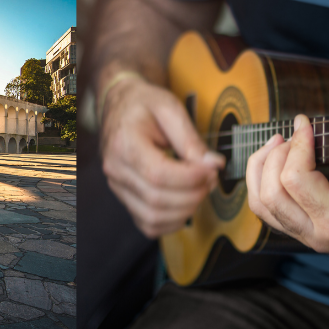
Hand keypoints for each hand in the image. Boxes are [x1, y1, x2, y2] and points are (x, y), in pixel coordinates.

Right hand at [99, 71, 223, 237]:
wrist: (120, 104)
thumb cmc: (144, 104)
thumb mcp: (170, 108)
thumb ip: (191, 140)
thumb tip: (213, 166)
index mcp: (124, 143)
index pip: (159, 174)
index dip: (191, 178)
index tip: (212, 169)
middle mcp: (115, 169)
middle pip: (157, 200)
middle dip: (193, 195)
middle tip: (211, 178)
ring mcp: (117, 187)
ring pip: (152, 217)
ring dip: (185, 211)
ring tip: (201, 190)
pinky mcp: (124, 198)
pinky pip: (147, 225)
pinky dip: (171, 222)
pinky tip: (186, 205)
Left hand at [244, 114, 328, 271]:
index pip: (297, 181)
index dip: (297, 145)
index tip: (306, 124)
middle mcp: (317, 234)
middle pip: (270, 194)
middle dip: (274, 156)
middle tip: (290, 135)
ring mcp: (306, 237)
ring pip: (261, 205)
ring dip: (261, 169)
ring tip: (276, 144)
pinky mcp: (302, 233)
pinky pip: (267, 211)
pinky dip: (263, 183)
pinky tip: (273, 163)